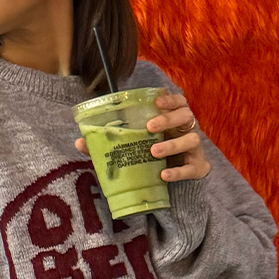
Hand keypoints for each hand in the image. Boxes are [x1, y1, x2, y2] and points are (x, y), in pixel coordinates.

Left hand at [74, 91, 210, 181]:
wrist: (174, 179)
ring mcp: (194, 149)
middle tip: (150, 127)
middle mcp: (186, 130)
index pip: (178, 102)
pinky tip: (164, 175)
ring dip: (173, 144)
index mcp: (173, 120)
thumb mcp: (133, 145)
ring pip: (191, 140)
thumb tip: (79, 142)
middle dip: (168, 119)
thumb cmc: (151, 156)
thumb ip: (110, 142)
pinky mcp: (198, 168)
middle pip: (186, 116)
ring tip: (154, 152)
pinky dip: (179, 171)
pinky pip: (193, 168)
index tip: (156, 102)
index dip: (170, 99)